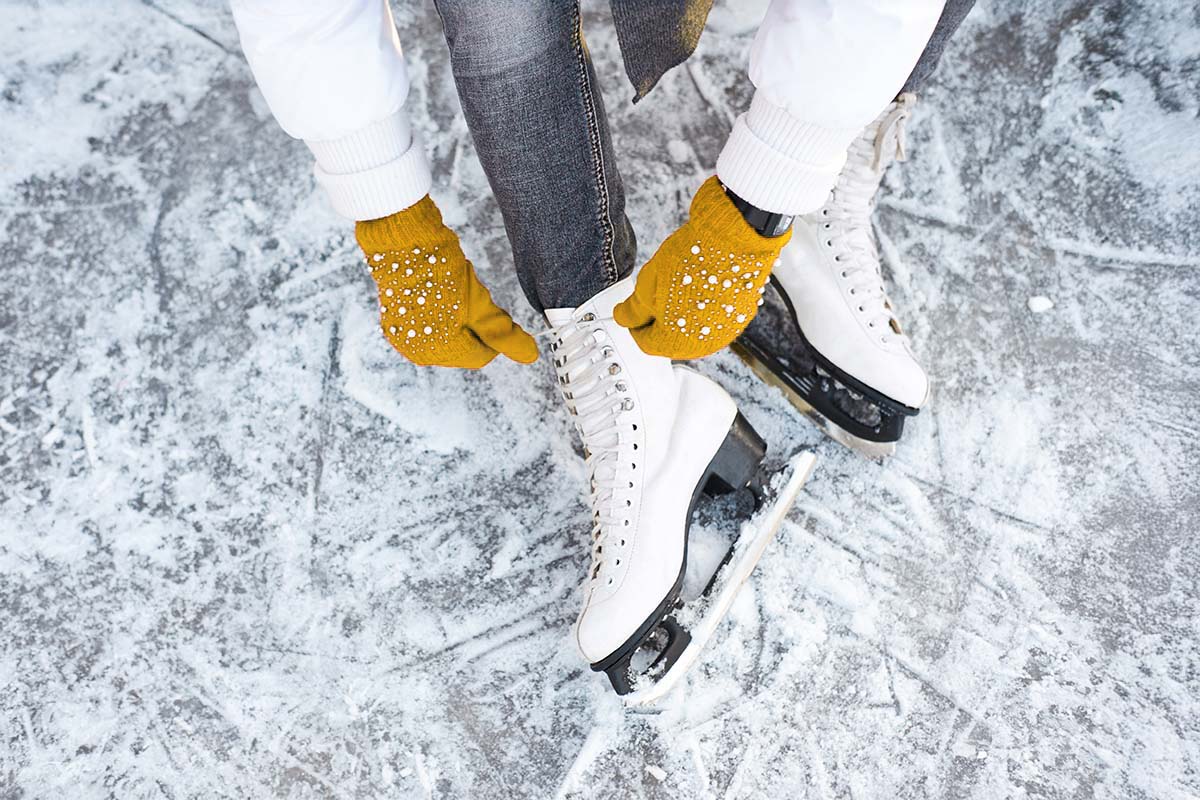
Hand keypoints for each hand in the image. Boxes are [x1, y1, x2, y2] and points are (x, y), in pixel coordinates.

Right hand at [356, 196, 538, 368]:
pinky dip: (438, 315)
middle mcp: (419, 352)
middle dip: (474, 329)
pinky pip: (427, 327)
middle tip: (474, 300)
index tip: (494, 311)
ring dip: (457, 321)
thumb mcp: (481, 306)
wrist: (403, 242)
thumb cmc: (442, 273)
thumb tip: (531, 356)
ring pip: (446, 338)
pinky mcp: (394, 322)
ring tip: (453, 295)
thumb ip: (504, 335)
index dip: (494, 335)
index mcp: (441, 353)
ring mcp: (404, 337)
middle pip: (463, 350)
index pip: (482, 356)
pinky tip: (438, 295)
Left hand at [613, 177, 790, 358]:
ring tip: (679, 284)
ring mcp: (725, 331)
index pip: (645, 342)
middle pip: (671, 339)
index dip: (636, 324)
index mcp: (675, 343)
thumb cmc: (693, 260)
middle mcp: (703, 344)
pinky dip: (705, 305)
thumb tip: (623, 317)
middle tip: (656, 292)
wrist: (734, 238)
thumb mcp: (647, 284)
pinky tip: (700, 284)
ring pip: (694, 328)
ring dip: (683, 312)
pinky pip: (715, 317)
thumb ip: (633, 310)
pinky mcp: (741, 315)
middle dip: (660, 319)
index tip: (635, 309)